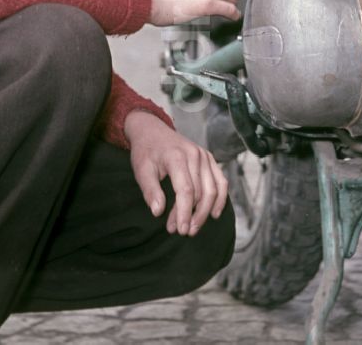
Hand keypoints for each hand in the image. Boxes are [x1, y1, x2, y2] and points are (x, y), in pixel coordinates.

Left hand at [124, 111, 228, 235]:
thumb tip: (158, 212)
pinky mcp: (209, 158)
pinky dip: (221, 198)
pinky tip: (214, 214)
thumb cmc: (146, 151)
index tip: (179, 230)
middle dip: (192, 215)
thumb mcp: (141, 170)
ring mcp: (204, 155)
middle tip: (182, 232)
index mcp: (177, 156)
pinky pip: (221, 181)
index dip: (184, 213)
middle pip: (200, 192)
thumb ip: (150, 190)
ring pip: (213, 189)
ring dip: (205, 211)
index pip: (186, 190)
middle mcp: (195, 154)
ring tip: (194, 228)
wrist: (152, 130)